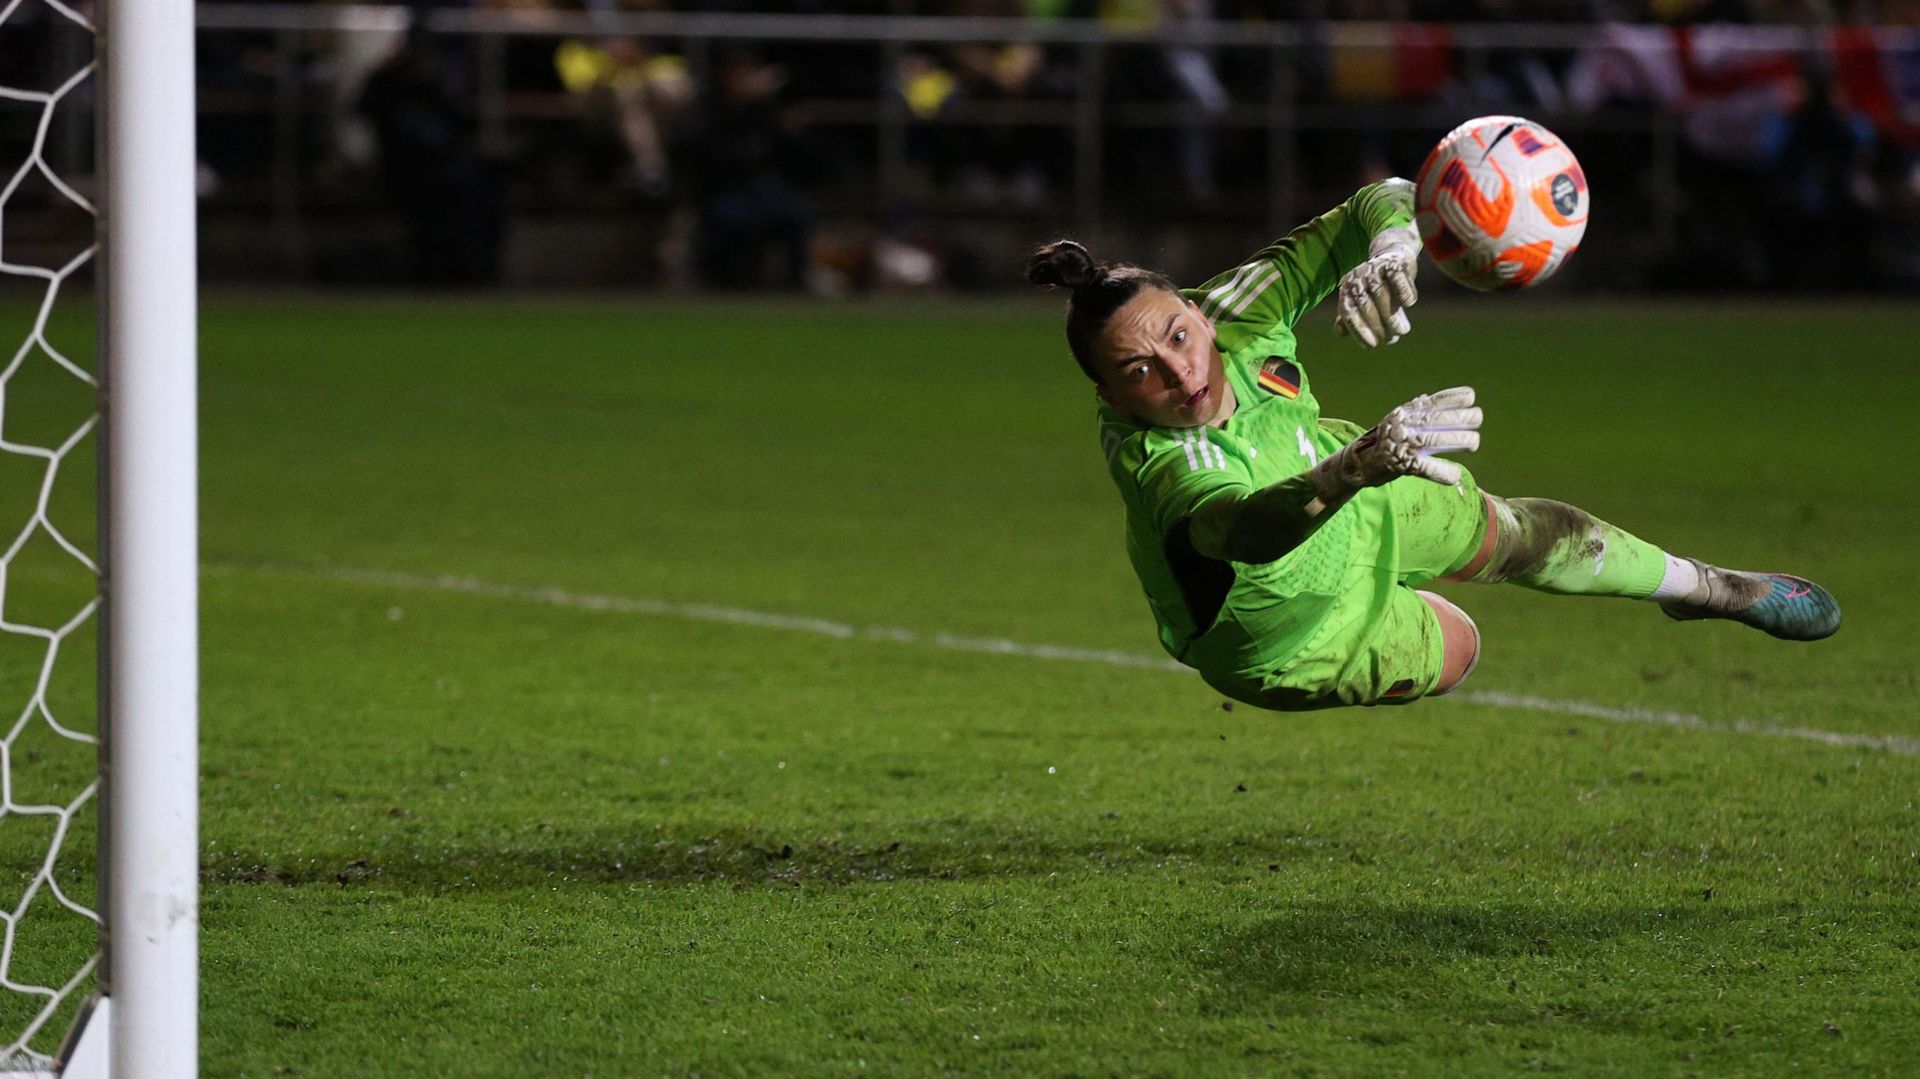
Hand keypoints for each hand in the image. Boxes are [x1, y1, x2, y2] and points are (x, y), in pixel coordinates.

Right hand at [1311, 386, 1480, 499]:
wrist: (1358, 461)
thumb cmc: (1384, 438)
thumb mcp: (1400, 418)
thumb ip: (1421, 410)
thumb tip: (1446, 398)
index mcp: (1406, 413)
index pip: (1433, 401)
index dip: (1454, 398)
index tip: (1471, 398)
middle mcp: (1404, 426)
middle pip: (1439, 420)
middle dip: (1463, 419)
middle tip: (1477, 420)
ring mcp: (1403, 446)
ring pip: (1436, 441)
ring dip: (1460, 441)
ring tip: (1473, 443)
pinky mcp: (1402, 466)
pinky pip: (1427, 469)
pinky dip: (1443, 473)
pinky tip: (1455, 474)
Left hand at [1334, 224, 1419, 347]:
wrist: (1393, 256)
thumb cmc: (1377, 285)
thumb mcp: (1361, 299)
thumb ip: (1350, 316)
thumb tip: (1339, 333)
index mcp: (1347, 288)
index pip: (1348, 311)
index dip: (1359, 330)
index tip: (1371, 345)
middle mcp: (1357, 276)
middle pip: (1364, 304)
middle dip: (1377, 325)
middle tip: (1390, 339)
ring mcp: (1375, 268)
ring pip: (1381, 293)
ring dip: (1391, 314)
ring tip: (1401, 331)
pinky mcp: (1394, 262)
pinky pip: (1398, 278)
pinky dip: (1404, 291)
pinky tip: (1409, 305)